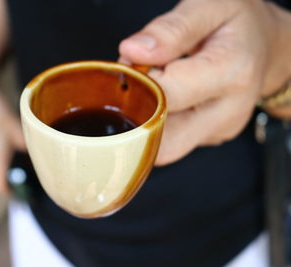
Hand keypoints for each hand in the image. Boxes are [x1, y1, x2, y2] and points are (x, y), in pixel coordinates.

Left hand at [119, 0, 290, 164]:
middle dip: (138, 112)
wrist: (264, 46)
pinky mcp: (209, 138)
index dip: (140, 81)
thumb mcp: (210, 6)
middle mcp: (228, 112)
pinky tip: (169, 93)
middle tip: (143, 77)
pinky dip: (160, 118)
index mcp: (231, 73)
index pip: (166, 96)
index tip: (136, 61)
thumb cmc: (237, 23)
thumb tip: (133, 52)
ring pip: (163, 144)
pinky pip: (171, 138)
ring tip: (160, 81)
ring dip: (147, 116)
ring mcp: (218, 130)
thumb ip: (172, 30)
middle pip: (163, 140)